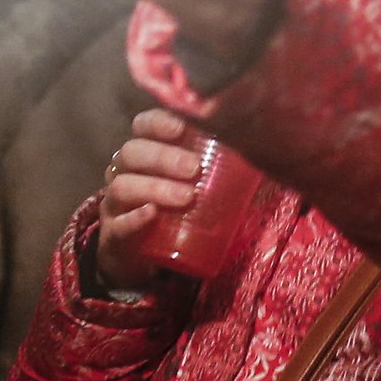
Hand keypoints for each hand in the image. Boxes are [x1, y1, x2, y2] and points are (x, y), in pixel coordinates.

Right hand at [94, 106, 206, 289]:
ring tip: (186, 197)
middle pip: (133, 153)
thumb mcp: (193, 184)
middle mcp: (124, 172)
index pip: (143, 126)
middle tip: (194, 168)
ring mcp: (114, 203)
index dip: (159, 122)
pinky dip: (134, 218)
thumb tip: (267, 153)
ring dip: (155, 188)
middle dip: (163, 157)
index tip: (182, 128)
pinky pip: (117, 224)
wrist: (142, 258)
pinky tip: (151, 214)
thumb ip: (219, 167)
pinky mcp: (112, 234)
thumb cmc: (174, 210)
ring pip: (123, 185)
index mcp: (144, 153)